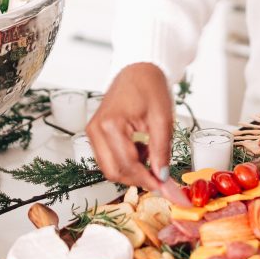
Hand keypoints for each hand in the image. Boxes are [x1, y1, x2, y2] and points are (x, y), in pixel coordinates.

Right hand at [87, 62, 173, 190]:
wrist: (138, 69)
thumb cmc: (150, 86)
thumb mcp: (162, 118)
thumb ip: (161, 150)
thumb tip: (162, 177)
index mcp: (110, 124)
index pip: (128, 165)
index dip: (148, 180)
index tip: (166, 190)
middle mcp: (96, 130)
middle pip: (115, 172)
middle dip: (139, 179)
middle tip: (162, 178)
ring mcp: (93, 133)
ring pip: (110, 169)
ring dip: (133, 170)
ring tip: (151, 153)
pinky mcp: (95, 134)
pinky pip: (109, 159)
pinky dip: (127, 162)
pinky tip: (141, 149)